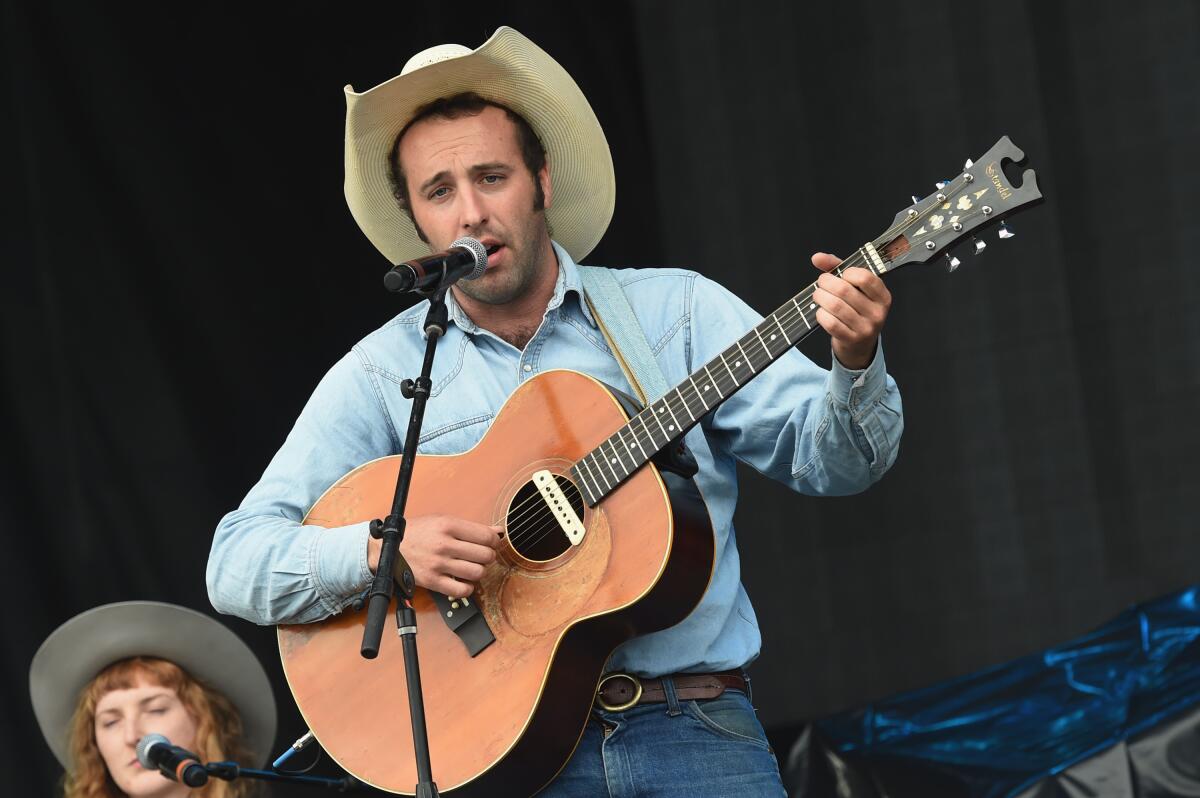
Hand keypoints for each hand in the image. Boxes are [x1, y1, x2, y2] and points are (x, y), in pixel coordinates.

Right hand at [368, 514, 502, 597]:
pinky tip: (463, 581)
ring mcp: (438, 564)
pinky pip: (462, 590)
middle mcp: (444, 544)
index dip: (494, 541)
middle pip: (485, 555)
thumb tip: (498, 532)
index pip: (486, 536)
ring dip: (480, 571)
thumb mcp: (442, 521)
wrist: (388, 547)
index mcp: (448, 525)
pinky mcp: (433, 581)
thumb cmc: (418, 532)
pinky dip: (468, 588)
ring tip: (473, 567)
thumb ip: (471, 527)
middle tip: (483, 556)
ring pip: (477, 573)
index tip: (492, 543)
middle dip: (489, 556)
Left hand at [810, 251, 891, 368]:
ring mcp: (865, 328)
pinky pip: (831, 323)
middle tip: (821, 283)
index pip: (865, 277)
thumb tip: (816, 257)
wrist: (859, 345)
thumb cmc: (856, 310)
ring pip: (835, 306)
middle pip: (844, 290)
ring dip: (820, 297)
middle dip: (826, 283)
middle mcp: (877, 312)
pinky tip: (821, 312)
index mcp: (883, 296)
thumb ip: (837, 268)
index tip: (841, 275)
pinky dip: (821, 314)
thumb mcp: (855, 288)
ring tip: (818, 295)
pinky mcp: (851, 339)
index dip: (847, 272)